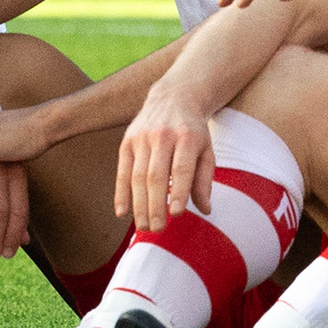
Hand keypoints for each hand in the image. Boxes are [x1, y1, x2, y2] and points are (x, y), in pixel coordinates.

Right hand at [114, 85, 218, 227]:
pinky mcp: (127, 142)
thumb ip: (205, 179)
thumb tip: (206, 210)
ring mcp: (141, 138)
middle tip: (157, 230)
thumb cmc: (194, 132)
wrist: (173, 98)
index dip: (179, 192)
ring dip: (139, 204)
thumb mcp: (206, 150)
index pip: (181, 169)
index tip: (177, 215)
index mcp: (187, 137)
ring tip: (143, 227)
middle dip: (155, 205)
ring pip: (137, 176)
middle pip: (156, 175)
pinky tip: (122, 213)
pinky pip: (122, 171)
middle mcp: (162, 136)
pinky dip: (120, 193)